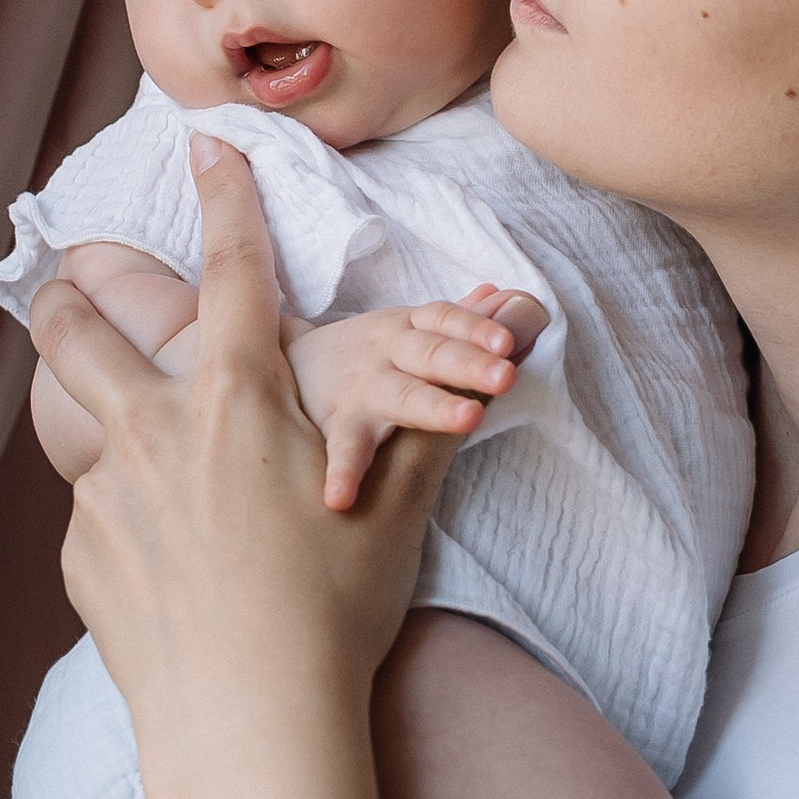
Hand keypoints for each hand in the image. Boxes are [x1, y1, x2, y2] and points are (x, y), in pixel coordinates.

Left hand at [28, 139, 454, 758]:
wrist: (254, 729)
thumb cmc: (337, 612)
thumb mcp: (397, 508)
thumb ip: (428, 419)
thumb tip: (510, 341)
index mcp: (238, 401)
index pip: (235, 273)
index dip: (226, 201)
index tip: (207, 149)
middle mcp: (155, 431)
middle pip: (78, 334)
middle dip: (65, 298)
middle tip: (60, 290)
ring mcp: (107, 497)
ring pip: (98, 442)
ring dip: (124, 448)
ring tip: (178, 511)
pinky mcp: (82, 560)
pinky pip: (107, 526)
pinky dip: (138, 538)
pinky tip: (185, 590)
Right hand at [288, 286, 549, 511]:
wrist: (285, 364)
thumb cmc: (371, 354)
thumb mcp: (412, 330)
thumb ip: (464, 321)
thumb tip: (512, 298)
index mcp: (411, 327)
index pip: (447, 319)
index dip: (478, 327)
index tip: (509, 342)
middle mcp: (388, 352)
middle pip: (433, 352)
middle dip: (470, 363)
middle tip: (508, 376)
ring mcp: (362, 389)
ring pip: (401, 395)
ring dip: (433, 406)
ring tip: (470, 419)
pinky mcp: (337, 425)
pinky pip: (343, 450)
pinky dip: (342, 473)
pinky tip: (342, 499)